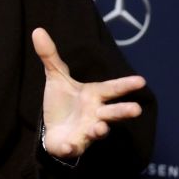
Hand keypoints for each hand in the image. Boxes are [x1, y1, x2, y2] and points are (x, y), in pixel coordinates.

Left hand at [31, 27, 145, 159]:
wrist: (54, 130)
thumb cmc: (63, 103)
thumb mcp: (56, 78)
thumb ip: (50, 56)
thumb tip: (37, 30)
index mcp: (94, 95)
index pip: (112, 89)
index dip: (125, 85)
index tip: (141, 80)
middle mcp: (96, 114)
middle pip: (112, 112)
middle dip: (123, 111)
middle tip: (136, 109)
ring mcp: (87, 131)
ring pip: (99, 131)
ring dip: (100, 130)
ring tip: (100, 128)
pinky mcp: (75, 146)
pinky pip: (74, 148)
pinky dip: (71, 148)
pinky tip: (68, 146)